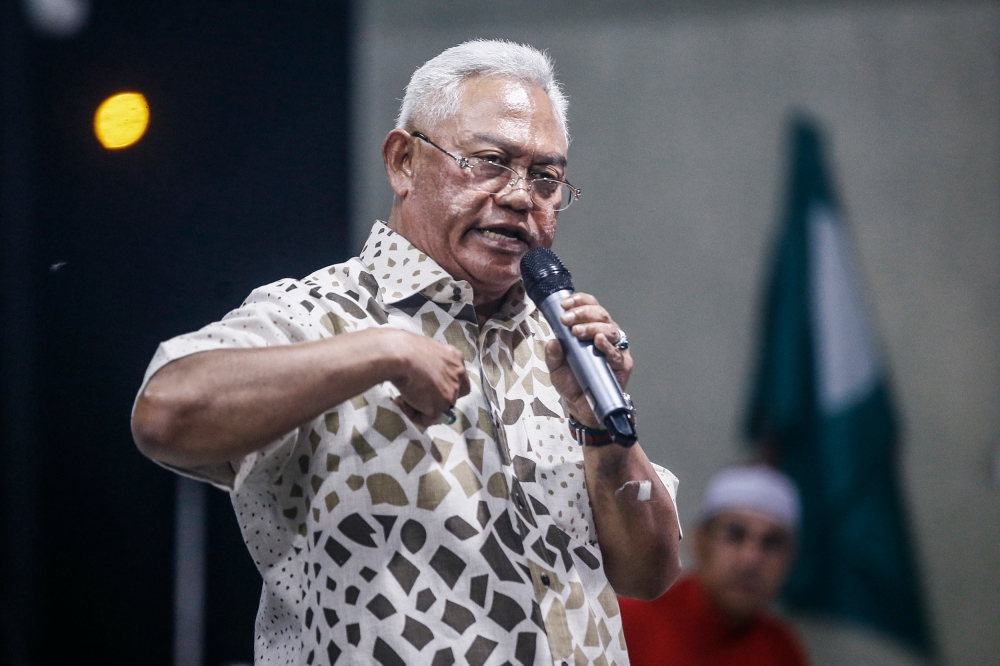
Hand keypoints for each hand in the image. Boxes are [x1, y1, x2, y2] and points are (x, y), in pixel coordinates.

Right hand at [389, 331, 470, 427]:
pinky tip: (401, 400)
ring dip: (420, 406)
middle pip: (453, 396)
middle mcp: (458, 375)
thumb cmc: (404, 348)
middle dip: (435, 399)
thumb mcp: (424, 351)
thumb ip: (430, 364)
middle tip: (415, 395)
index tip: (430, 387)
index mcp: (455, 358)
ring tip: (402, 396)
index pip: (460, 378)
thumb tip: (422, 377)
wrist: (400, 354)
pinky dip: (413, 414)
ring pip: (439, 409)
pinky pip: (427, 419)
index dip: (446, 386)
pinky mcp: (440, 406)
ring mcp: (451, 392)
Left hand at [544, 292, 631, 428]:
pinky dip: (608, 345)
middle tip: (567, 320)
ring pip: (610, 328)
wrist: (582, 407)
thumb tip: (553, 341)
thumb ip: (553, 355)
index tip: (565, 305)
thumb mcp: (555, 368)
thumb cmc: (572, 383)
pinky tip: (599, 341)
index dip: (579, 301)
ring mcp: (615, 349)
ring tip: (577, 332)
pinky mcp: (622, 364)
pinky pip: (617, 351)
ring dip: (593, 326)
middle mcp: (605, 335)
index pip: (590, 307)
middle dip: (583, 313)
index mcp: (590, 330)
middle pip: (601, 314)